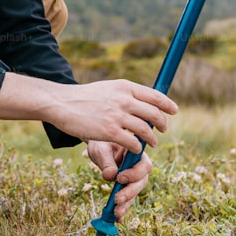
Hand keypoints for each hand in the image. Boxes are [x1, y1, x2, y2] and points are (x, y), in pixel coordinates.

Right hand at [48, 79, 177, 152]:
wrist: (61, 103)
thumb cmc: (82, 97)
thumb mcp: (107, 88)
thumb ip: (124, 94)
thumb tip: (142, 102)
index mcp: (124, 87)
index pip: (155, 95)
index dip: (168, 104)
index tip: (174, 111)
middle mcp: (124, 99)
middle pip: (155, 113)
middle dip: (163, 124)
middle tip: (163, 130)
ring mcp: (117, 116)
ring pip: (146, 130)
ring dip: (152, 139)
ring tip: (152, 143)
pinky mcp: (109, 132)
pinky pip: (133, 142)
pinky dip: (138, 147)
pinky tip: (136, 148)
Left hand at [86, 140, 152, 220]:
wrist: (99, 147)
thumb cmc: (101, 143)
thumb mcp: (101, 149)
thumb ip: (106, 161)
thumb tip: (110, 176)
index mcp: (137, 153)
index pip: (144, 165)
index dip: (134, 174)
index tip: (120, 178)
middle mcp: (139, 167)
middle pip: (141, 182)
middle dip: (130, 192)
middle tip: (117, 199)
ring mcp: (135, 178)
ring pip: (135, 192)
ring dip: (126, 203)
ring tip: (116, 212)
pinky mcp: (128, 187)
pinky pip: (128, 199)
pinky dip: (123, 209)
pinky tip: (117, 218)